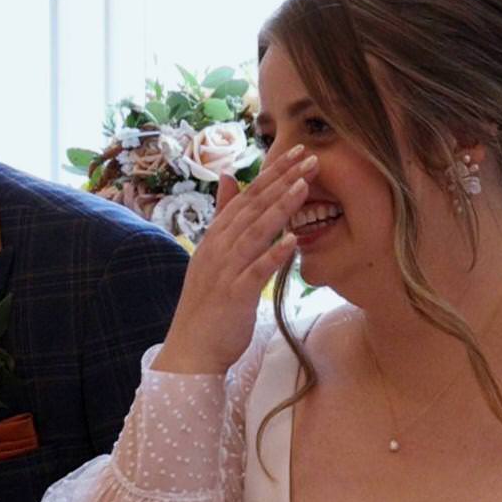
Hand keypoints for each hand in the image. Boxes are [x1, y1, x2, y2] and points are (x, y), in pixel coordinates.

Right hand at [151, 144, 315, 375]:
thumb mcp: (213, 253)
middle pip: (253, 207)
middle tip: (310, 157)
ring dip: (280, 208)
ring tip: (304, 187)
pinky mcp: (234, 295)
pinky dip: (274, 255)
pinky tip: (294, 242)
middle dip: (282, 180)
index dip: (272, 173)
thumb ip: (223, 216)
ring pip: (255, 232)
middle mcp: (219, 247)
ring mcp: (225, 270)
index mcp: (217, 236)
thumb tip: (228, 177)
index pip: (247, 196)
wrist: (191, 348)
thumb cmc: (207, 303)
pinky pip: (256, 272)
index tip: (297, 152)